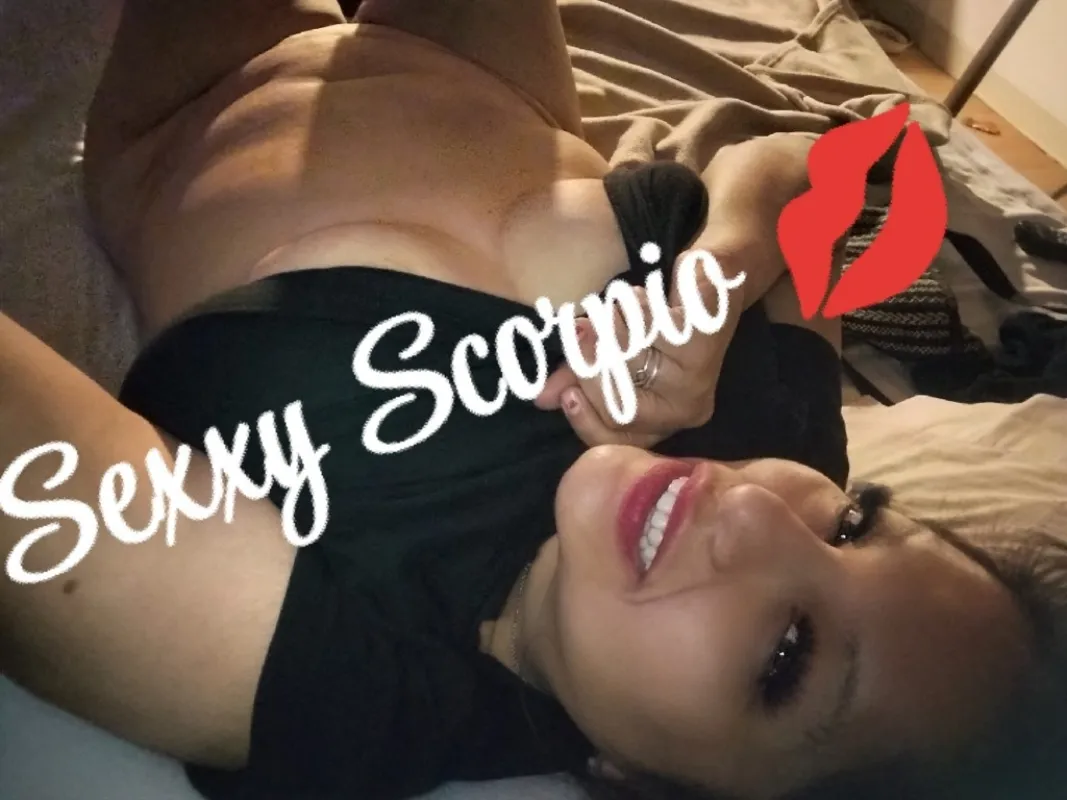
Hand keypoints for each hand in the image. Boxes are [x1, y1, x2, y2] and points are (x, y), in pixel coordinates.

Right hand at [534, 250, 745, 447]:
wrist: (712, 281)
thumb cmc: (657, 323)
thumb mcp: (610, 354)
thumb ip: (576, 377)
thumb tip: (542, 399)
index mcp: (661, 420)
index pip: (616, 440)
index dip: (585, 422)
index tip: (564, 396)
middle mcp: (684, 410)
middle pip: (619, 407)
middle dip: (590, 365)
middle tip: (580, 329)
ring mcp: (696, 380)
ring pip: (629, 362)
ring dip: (615, 323)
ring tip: (618, 304)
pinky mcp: (703, 344)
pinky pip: (649, 329)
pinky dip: (638, 305)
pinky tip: (645, 295)